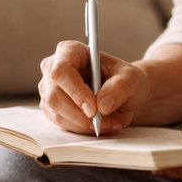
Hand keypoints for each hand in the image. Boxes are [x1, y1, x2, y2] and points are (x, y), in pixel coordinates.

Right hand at [39, 40, 153, 134]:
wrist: (124, 95)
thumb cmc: (124, 79)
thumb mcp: (132, 78)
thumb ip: (120, 87)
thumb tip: (102, 104)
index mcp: (70, 51)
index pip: (62, 69)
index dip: (75, 90)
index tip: (93, 107)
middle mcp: (54, 68)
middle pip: (54, 95)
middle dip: (79, 114)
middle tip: (101, 120)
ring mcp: (50, 90)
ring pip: (57, 113)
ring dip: (84, 124)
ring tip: (109, 123)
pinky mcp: (53, 109)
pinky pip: (63, 124)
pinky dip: (83, 129)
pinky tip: (101, 126)